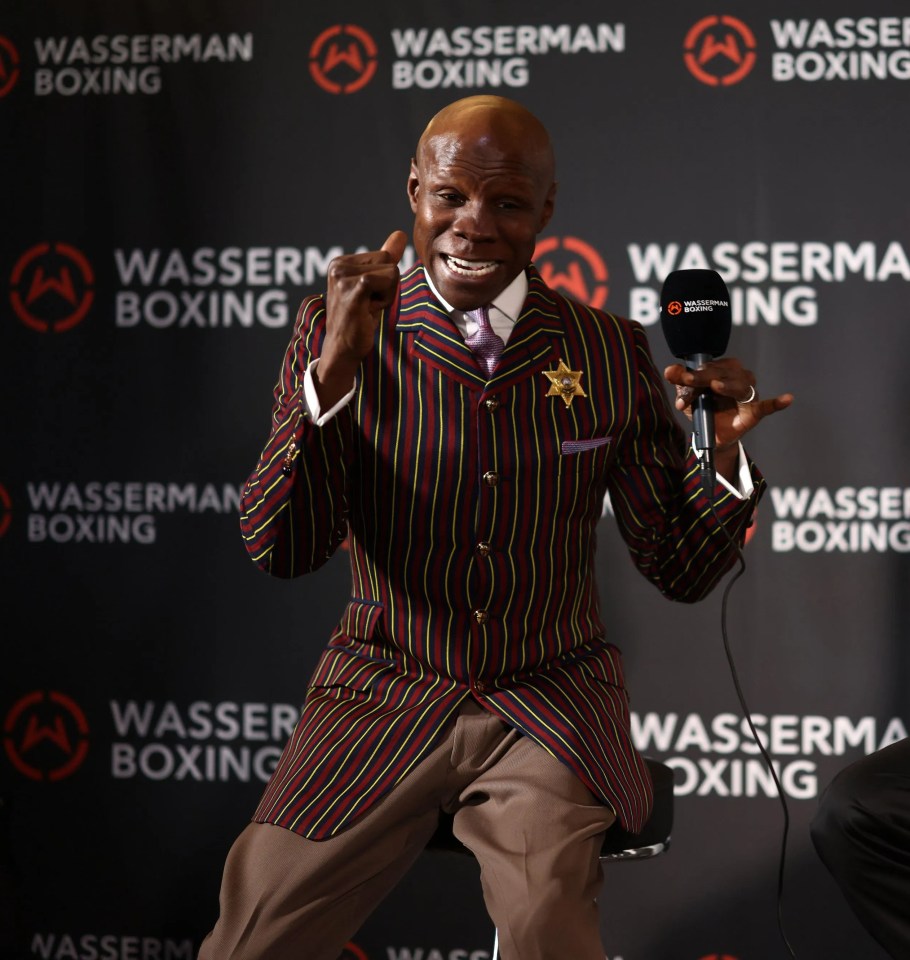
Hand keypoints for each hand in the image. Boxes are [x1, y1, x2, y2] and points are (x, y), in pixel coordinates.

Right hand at [315, 230, 407, 406]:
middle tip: (367, 305)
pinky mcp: (353, 289)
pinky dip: (385, 300)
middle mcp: (338, 265)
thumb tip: (400, 234)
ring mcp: (343, 277)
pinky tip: (367, 312)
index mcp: (341, 262)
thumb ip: (385, 259)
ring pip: (392, 272)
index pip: (384, 256)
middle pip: (389, 261)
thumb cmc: (358, 320)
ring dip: (386, 296)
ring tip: (366, 309)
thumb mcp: (373, 287)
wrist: (342, 350)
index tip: (366, 298)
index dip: (384, 282)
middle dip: (387, 287)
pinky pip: (388, 281)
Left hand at [664, 357, 792, 476]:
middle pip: (723, 373)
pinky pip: (768, 406)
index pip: (708, 367)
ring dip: (727, 386)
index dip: (694, 374)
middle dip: (703, 377)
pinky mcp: (754, 411)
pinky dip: (777, 403)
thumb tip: (668, 370)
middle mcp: (738, 377)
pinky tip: (787, 399)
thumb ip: (680, 382)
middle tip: (688, 382)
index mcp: (722, 369)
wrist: (710, 435)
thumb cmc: (702, 409)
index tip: (679, 379)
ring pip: (741, 384)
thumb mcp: (687, 396)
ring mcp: (748, 394)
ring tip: (715, 387)